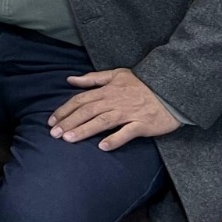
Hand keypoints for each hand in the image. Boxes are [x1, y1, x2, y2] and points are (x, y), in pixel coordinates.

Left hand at [50, 68, 180, 150]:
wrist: (171, 90)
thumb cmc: (142, 84)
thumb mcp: (117, 74)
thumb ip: (93, 78)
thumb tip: (70, 79)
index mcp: (107, 90)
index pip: (80, 100)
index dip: (64, 110)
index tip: (51, 121)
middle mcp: (115, 101)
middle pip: (87, 111)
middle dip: (69, 122)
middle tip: (54, 134)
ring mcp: (128, 113)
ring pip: (102, 121)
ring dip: (84, 130)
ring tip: (69, 139)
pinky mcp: (142, 124)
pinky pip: (127, 132)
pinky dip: (115, 139)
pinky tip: (102, 147)